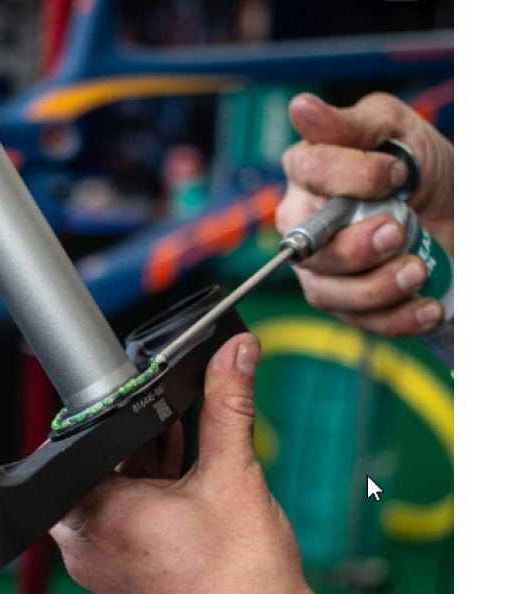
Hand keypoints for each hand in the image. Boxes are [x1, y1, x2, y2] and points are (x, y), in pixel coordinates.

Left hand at [51, 333, 315, 593]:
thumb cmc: (240, 581)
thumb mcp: (235, 475)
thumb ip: (229, 403)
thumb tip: (235, 354)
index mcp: (99, 515)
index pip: (78, 440)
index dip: (106, 409)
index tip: (132, 391)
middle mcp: (90, 542)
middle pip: (99, 459)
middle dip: (136, 431)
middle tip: (169, 412)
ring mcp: (105, 557)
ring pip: (114, 483)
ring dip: (147, 456)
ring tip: (183, 438)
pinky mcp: (126, 564)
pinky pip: (126, 509)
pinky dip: (150, 485)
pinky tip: (182, 470)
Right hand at [277, 92, 453, 335]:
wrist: (456, 214)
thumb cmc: (421, 169)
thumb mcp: (395, 130)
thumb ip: (349, 124)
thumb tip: (301, 108)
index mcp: (309, 175)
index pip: (307, 171)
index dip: (349, 176)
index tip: (395, 174)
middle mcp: (306, 224)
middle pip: (308, 245)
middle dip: (355, 245)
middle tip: (397, 230)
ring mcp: (323, 268)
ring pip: (327, 291)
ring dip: (377, 287)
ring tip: (417, 270)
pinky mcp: (347, 304)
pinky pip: (359, 322)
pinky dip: (396, 318)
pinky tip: (425, 305)